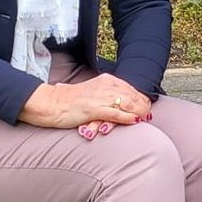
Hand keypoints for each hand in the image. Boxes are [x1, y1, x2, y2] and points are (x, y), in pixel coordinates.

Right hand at [19, 74, 151, 131]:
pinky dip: (126, 118)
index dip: (141, 99)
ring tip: (145, 119)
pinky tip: (134, 121)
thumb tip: (123, 102)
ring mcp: (100, 97)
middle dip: (143, 106)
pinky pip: (115, 113)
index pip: (131, 89)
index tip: (147, 108)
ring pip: (127, 104)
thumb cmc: (72, 100)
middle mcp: (106, 86)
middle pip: (132, 96)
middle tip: (149, 116)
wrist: (53, 103)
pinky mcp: (94, 109)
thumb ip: (108, 95)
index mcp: (107, 80)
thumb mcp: (94, 92)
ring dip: (138, 112)